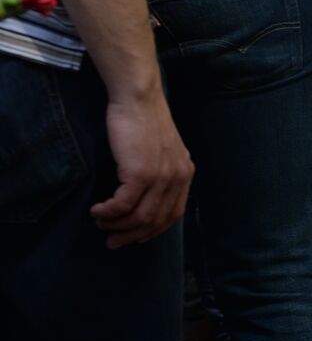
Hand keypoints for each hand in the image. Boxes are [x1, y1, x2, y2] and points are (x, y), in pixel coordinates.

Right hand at [90, 87, 193, 248]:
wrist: (138, 98)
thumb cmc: (143, 119)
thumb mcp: (161, 148)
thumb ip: (160, 169)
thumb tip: (144, 191)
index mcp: (185, 173)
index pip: (173, 214)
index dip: (153, 230)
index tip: (136, 237)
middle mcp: (177, 178)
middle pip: (156, 221)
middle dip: (132, 236)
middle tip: (113, 242)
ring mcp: (160, 177)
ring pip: (139, 216)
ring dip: (117, 225)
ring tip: (100, 224)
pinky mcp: (140, 173)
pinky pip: (124, 205)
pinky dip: (109, 212)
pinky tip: (98, 211)